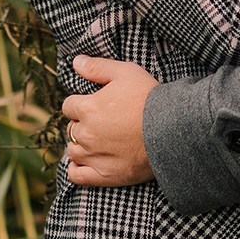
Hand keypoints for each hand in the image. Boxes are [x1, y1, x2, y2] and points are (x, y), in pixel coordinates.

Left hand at [61, 56, 157, 185]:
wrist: (171, 129)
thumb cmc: (148, 98)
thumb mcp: (125, 72)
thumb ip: (97, 67)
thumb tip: (75, 62)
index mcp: (87, 108)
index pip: (69, 106)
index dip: (80, 103)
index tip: (93, 105)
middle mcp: (85, 134)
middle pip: (71, 128)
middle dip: (82, 124)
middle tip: (101, 122)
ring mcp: (93, 156)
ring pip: (73, 151)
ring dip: (81, 145)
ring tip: (97, 141)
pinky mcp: (104, 175)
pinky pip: (77, 176)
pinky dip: (76, 169)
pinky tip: (84, 163)